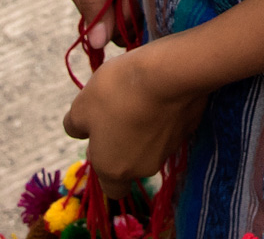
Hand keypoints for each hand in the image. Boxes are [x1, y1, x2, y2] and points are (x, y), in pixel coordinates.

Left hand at [63, 40, 206, 191]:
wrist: (167, 73)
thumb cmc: (117, 93)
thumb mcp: (82, 106)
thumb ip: (74, 125)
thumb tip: (77, 131)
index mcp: (113, 168)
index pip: (112, 189)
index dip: (105, 168)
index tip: (101, 142)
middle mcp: (143, 167)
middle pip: (133, 165)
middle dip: (126, 145)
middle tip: (118, 114)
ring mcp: (169, 149)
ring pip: (153, 146)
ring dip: (145, 129)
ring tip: (139, 97)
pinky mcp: (189, 128)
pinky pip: (171, 127)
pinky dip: (164, 116)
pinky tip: (159, 92)